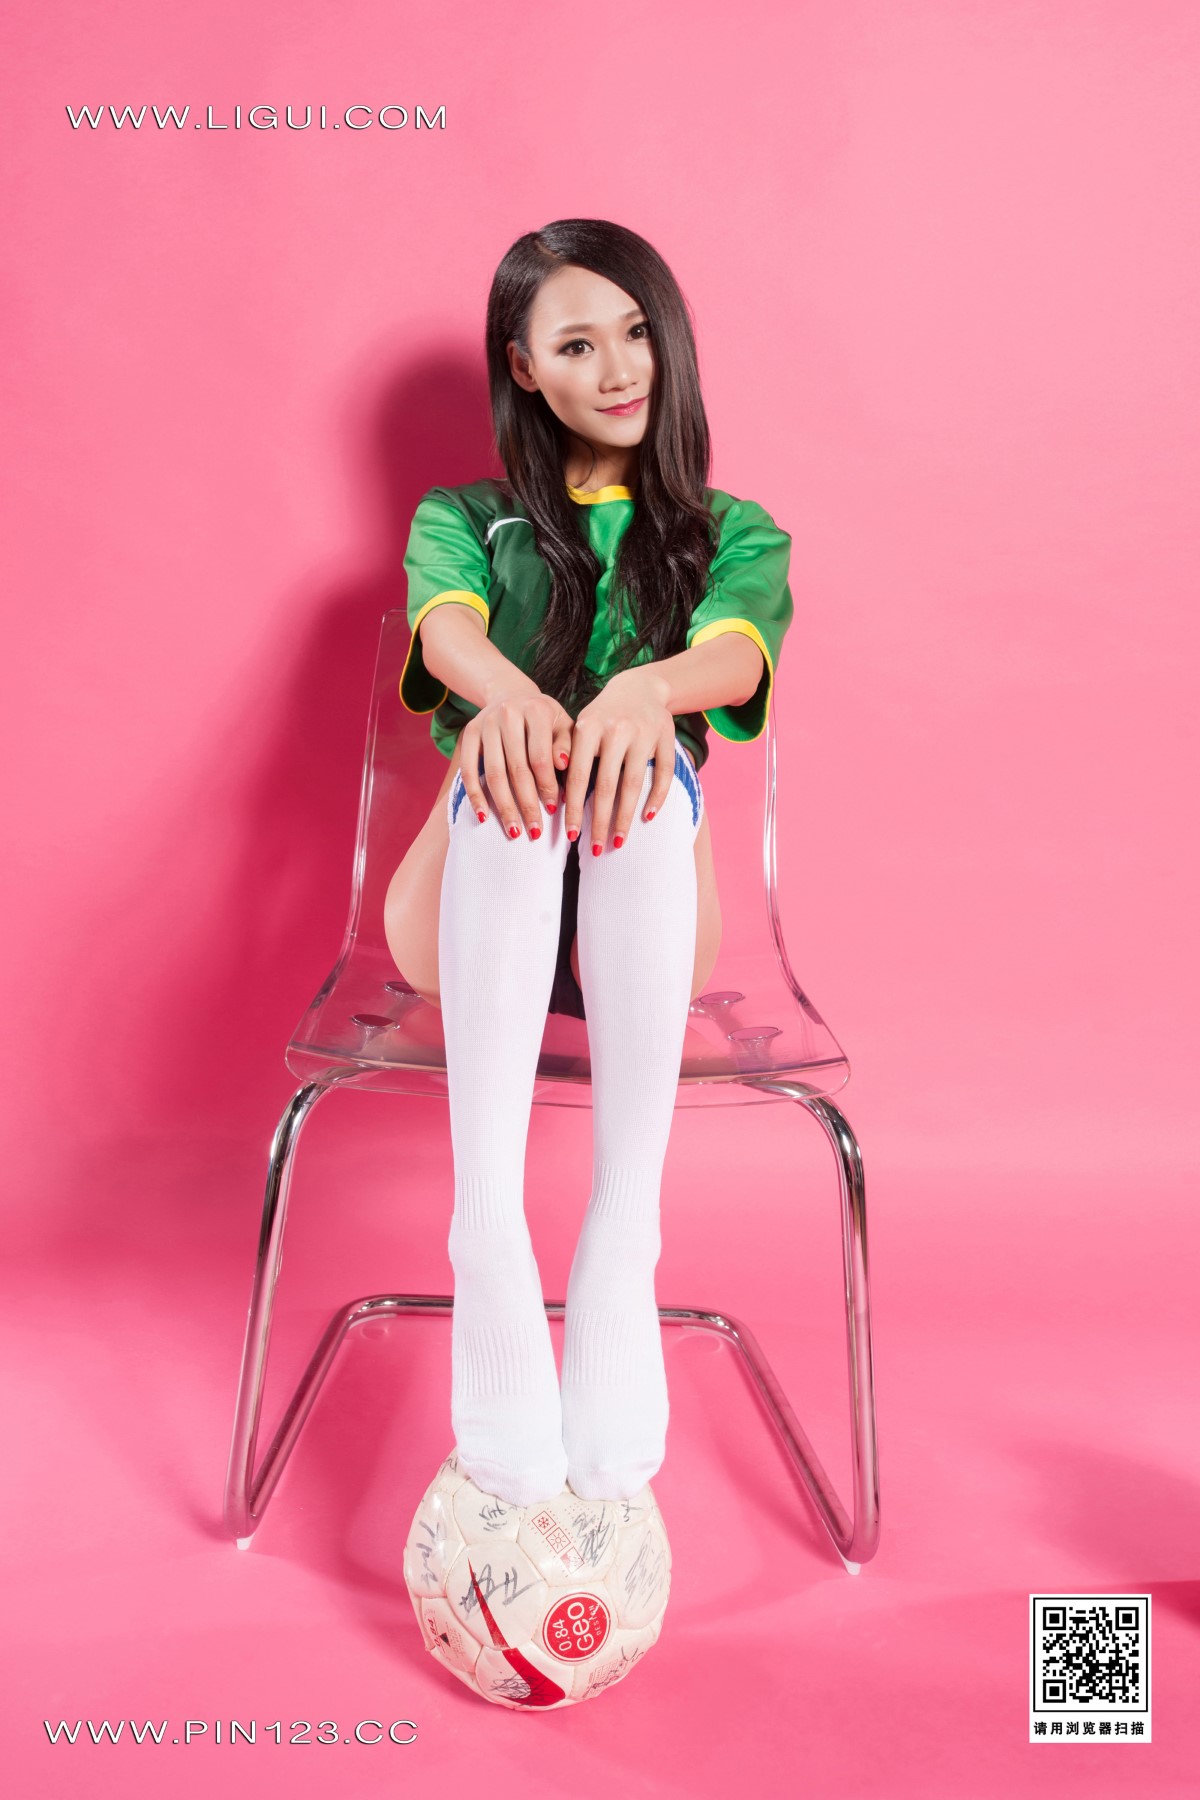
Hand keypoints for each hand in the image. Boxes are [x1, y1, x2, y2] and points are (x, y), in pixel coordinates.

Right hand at [458, 674, 574, 839]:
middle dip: (526, 803)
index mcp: (536, 710)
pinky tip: (484, 816)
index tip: (553, 810)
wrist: (511, 694)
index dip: (547, 785)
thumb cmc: (544, 718)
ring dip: (503, 805)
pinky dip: (475, 795)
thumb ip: (566, 745)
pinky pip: (468, 768)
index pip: (540, 756)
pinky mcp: (469, 732)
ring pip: (493, 772)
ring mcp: (485, 723)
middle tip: (534, 830)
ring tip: (513, 831)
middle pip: (517, 768)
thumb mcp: (562, 725)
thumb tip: (564, 766)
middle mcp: (508, 713)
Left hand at [562, 667, 676, 854]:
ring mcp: (643, 734)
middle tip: (596, 848)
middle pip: (606, 786)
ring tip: (618, 840)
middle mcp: (616, 730)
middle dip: (599, 821)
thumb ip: (569, 756)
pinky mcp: (665, 738)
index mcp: (588, 727)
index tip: (570, 835)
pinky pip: (662, 774)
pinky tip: (647, 817)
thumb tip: (558, 800)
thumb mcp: (582, 727)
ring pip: (633, 784)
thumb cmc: (603, 716)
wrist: (641, 687)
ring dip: (625, 817)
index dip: (573, 808)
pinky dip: (656, 797)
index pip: (577, 776)